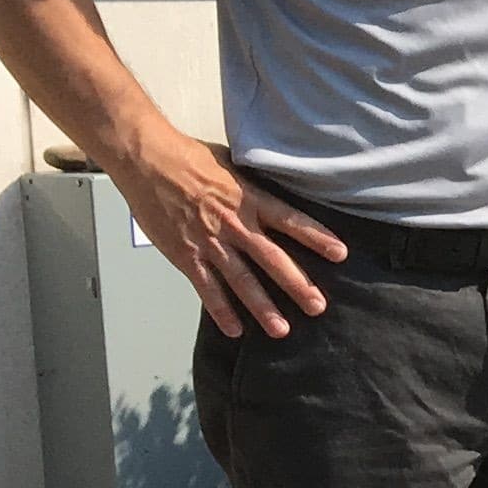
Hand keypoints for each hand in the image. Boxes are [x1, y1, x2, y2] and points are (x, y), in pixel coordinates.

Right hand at [110, 126, 346, 338]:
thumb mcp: (233, 165)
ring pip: (241, 281)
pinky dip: (220, 311)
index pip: (291, 220)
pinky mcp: (186, 255)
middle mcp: (234, 224)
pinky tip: (235, 330)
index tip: (340, 254)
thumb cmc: (190, 157)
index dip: (317, 237)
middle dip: (297, 284)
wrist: (147, 160)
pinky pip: (206, 288)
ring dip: (262, 307)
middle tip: (317, 306)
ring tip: (281, 329)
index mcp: (250, 199)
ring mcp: (210, 242)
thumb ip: (255, 186)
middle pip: (272, 259)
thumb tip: (278, 192)